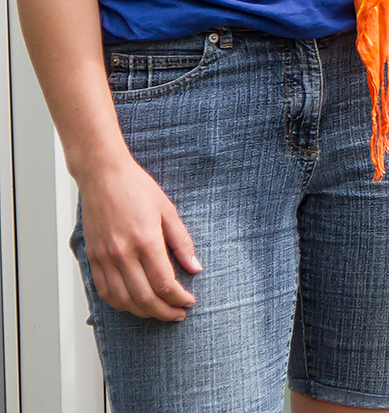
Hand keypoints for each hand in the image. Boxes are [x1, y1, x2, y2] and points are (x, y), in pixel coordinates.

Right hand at [77, 155, 201, 319]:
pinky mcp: (92, 258)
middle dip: (164, 311)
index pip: (164, 283)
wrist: (103, 176)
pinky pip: (104, 291)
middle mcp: (122, 254)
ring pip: (122, 300)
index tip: (189, 301)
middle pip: (144, 297)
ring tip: (158, 312)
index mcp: (145, 241)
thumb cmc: (137, 188)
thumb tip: (195, 268)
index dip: (178, 298)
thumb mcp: (168, 211)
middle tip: (178, 314)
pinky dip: (120, 303)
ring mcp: (104, 258)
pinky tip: (133, 303)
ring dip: (142, 312)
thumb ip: (181, 242)